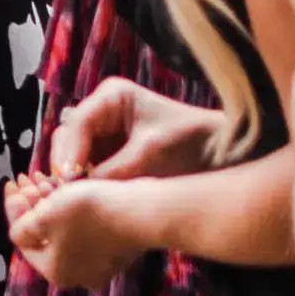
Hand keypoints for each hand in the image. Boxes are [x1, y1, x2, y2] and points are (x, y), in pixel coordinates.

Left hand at [4, 170, 158, 295]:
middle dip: (32, 204)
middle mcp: (78, 276)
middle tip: (28, 179)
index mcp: (55, 273)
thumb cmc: (89, 214)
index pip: (22, 238)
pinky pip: (86, 230)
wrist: (142, 212)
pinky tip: (70, 190)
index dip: (14, 208)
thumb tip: (18, 234)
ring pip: (65, 230)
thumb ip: (22, 229)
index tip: (12, 184)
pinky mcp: (117, 249)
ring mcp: (101, 264)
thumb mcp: (44, 217)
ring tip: (46, 179)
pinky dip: (74, 211)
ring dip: (51, 204)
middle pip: (44, 235)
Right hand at [43, 80, 223, 183]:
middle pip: (69, 138)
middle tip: (67, 195)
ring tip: (76, 199)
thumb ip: (111, 171)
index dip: (69, 154)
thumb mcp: (149, 155)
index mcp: (112, 96)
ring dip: (75, 176)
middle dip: (67, 166)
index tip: (67, 182)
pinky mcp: (112, 153)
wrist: (227, 156)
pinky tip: (89, 198)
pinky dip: (87, 183)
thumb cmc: (193, 145)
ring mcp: (106, 132)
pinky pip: (89, 167)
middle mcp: (103, 110)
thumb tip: (75, 191)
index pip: (76, 124)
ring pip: (75, 155)